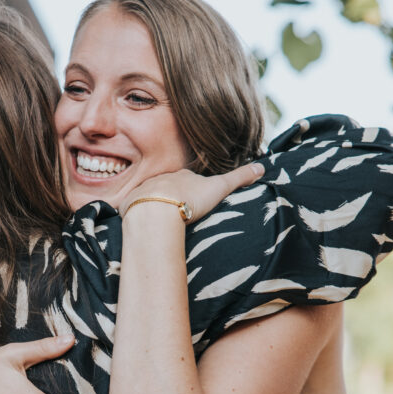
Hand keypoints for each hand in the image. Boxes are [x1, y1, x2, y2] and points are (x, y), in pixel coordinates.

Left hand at [119, 160, 264, 224]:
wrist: (158, 211)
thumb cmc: (190, 199)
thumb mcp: (220, 187)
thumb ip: (240, 177)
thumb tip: (262, 167)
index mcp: (182, 176)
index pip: (188, 179)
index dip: (192, 188)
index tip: (195, 198)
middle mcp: (161, 179)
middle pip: (167, 187)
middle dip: (170, 195)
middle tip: (176, 210)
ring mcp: (144, 191)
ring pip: (148, 197)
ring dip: (152, 206)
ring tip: (157, 221)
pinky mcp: (130, 205)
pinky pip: (133, 209)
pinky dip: (136, 215)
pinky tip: (140, 226)